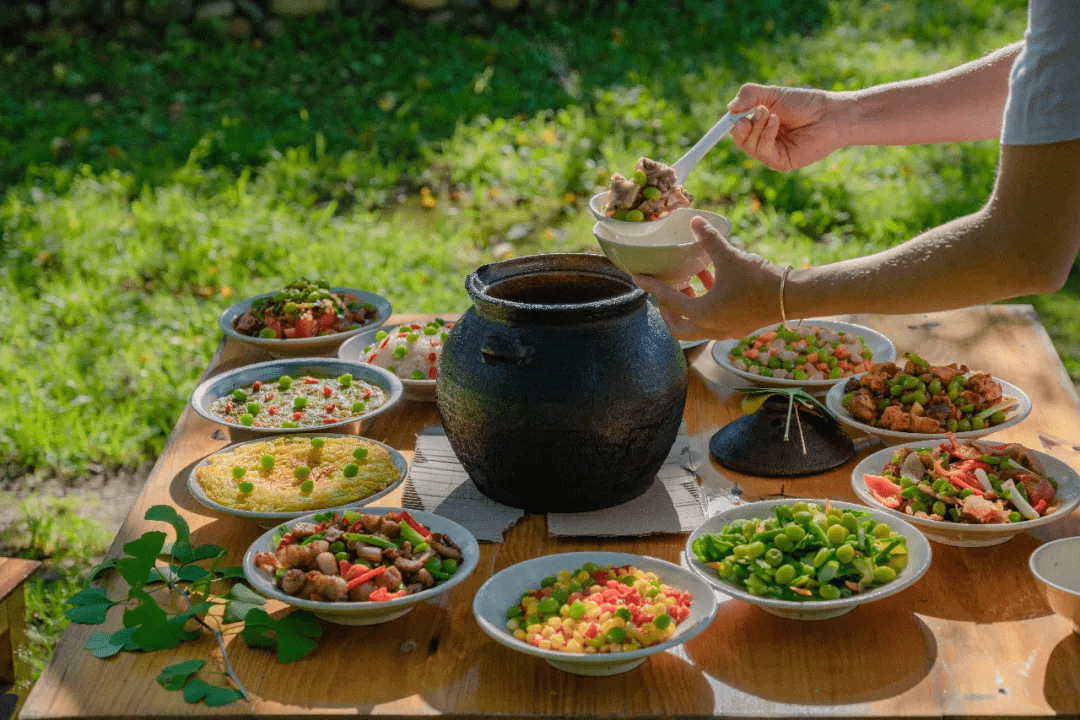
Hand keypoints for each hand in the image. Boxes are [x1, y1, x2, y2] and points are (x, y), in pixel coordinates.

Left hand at [633, 217, 782, 340]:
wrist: (794, 297)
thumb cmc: (760, 280)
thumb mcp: (730, 256)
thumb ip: (709, 239)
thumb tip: (694, 221)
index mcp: (703, 315)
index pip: (668, 301)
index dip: (651, 287)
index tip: (637, 277)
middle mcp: (711, 328)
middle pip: (677, 326)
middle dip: (667, 308)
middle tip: (665, 288)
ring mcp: (725, 330)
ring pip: (695, 325)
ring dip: (688, 305)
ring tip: (687, 280)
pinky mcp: (738, 327)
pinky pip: (712, 320)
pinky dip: (705, 304)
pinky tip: (711, 279)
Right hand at [727, 84, 839, 171]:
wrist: (830, 114)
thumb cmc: (805, 104)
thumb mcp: (773, 94)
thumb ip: (750, 95)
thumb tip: (729, 108)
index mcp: (759, 125)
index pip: (736, 127)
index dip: (729, 123)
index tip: (730, 114)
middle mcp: (762, 140)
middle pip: (738, 139)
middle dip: (743, 125)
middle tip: (759, 110)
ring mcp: (771, 153)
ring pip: (748, 146)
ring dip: (757, 127)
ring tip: (770, 113)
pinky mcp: (780, 162)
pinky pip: (762, 152)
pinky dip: (766, 135)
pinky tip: (776, 121)